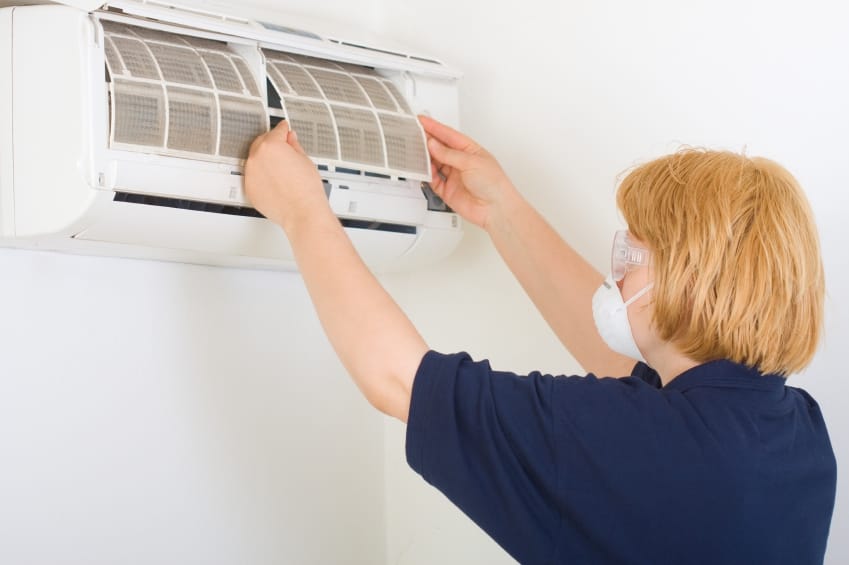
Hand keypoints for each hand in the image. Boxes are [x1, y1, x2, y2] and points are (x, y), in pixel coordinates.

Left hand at [244, 120, 329, 229]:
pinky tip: (274, 180)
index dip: (284, 129)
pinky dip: (260, 175)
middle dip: (272, 143)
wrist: (302, 212)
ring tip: (279, 168)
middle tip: (283, 149)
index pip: (277, 131)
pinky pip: (253, 176)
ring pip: (255, 160)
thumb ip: (294, 146)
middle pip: (261, 142)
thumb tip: (290, 139)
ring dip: (264, 159)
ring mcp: (251, 173)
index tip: (285, 129)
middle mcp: (257, 157)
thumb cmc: (306, 190)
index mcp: (271, 146)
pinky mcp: (249, 188)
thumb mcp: (305, 160)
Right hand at [418, 115, 516, 229]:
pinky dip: (427, 175)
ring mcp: (454, 176)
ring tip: (417, 151)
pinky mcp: (448, 190)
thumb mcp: (471, 162)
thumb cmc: (494, 184)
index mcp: (470, 150)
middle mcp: (461, 162)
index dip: (435, 127)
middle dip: (427, 141)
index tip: (422, 120)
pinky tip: (425, 169)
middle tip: (414, 134)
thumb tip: (433, 145)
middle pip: (440, 148)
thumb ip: (449, 154)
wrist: (495, 209)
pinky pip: (433, 180)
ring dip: (426, 157)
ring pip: (435, 163)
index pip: (449, 135)